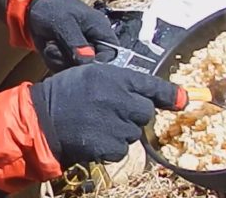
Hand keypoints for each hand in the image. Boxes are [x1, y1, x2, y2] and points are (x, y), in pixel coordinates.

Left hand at [26, 0, 118, 71]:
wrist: (35, 5)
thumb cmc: (54, 7)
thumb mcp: (64, 22)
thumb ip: (76, 42)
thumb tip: (87, 60)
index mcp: (101, 31)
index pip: (112, 55)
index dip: (99, 63)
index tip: (79, 64)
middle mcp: (95, 44)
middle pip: (93, 67)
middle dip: (71, 62)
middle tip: (55, 49)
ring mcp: (81, 53)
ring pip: (76, 70)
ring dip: (59, 61)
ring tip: (50, 45)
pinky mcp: (69, 58)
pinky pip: (63, 69)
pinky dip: (53, 60)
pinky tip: (48, 47)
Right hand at [29, 64, 186, 166]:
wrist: (41, 118)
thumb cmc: (64, 93)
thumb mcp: (90, 75)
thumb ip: (119, 82)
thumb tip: (147, 96)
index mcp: (114, 77)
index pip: (151, 86)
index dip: (170, 94)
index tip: (184, 100)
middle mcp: (118, 98)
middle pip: (145, 112)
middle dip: (134, 114)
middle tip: (113, 112)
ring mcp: (114, 123)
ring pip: (134, 133)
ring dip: (121, 131)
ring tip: (97, 123)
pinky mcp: (109, 145)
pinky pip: (122, 149)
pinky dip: (111, 147)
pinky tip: (94, 137)